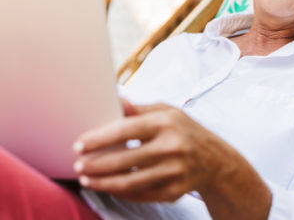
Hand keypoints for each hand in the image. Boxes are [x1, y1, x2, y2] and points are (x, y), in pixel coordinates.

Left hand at [72, 103, 229, 202]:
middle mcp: (172, 146)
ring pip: (130, 183)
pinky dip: (121, 193)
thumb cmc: (185, 130)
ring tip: (86, 179)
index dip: (98, 139)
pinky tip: (108, 187)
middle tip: (78, 166)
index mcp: (166, 122)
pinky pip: (141, 195)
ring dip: (103, 183)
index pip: (125, 130)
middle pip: (124, 160)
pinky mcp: (175, 191)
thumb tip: (115, 98)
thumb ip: (138, 109)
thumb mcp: (167, 112)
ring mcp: (175, 171)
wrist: (216, 160)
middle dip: (95, 165)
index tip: (78, 145)